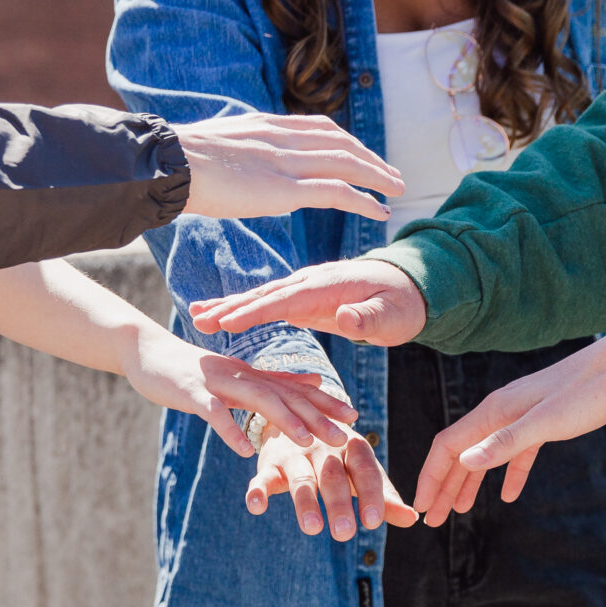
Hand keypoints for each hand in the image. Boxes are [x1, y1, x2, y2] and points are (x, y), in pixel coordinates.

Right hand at [120, 330, 358, 455]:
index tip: (354, 417)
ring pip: (257, 401)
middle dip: (316, 418)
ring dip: (284, 422)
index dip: (325, 402)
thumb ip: (274, 380)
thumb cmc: (192, 370)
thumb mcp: (239, 374)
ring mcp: (217, 383)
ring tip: (307, 443)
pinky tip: (246, 451)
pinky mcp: (192, 393)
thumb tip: (314, 379)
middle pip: (286, 396)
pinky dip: (231, 431)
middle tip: (344, 438)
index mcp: (253, 374)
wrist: (147, 352)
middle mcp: (242, 376)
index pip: (295, 389)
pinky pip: (214, 413)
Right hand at [175, 114, 405, 223]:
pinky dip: (363, 200)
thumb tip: (234, 166)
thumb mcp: (214, 147)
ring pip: (347, 163)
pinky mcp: (284, 189)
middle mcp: (281, 137)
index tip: (362, 153)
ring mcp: (285, 162)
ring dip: (377, 176)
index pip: (318, 127)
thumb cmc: (177, 162)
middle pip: (341, 142)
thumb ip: (236, 153)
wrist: (167, 163)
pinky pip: (336, 192)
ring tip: (396, 190)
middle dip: (371, 158)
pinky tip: (379, 211)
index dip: (346, 141)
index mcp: (265, 125)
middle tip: (392, 174)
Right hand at [190, 258, 428, 346]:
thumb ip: (368, 317)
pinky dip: (243, 310)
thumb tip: (344, 317)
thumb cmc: (402, 304)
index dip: (255, 312)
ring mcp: (304, 290)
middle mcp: (310, 284)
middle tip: (197, 319)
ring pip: (260, 298)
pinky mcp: (303, 299)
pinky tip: (221, 317)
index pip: (285, 300)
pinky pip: (268, 305)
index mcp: (327, 287)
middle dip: (229, 307)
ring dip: (228, 308)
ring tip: (196, 316)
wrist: (409, 287)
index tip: (227, 322)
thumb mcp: (392, 315)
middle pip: (264, 296)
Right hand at [245, 424, 419, 541]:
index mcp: (353, 448)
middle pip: (333, 477)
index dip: (370, 496)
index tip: (373, 522)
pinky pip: (263, 478)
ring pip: (301, 479)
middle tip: (344, 532)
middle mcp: (325, 448)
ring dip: (305, 503)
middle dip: (338, 504)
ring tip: (312, 528)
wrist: (298, 421)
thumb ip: (383, 496)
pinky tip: (256, 507)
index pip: (365, 472)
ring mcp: (296, 455)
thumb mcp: (363, 473)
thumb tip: (413, 519)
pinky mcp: (270, 463)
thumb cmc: (339, 459)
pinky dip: (257, 490)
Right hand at [411, 336, 605, 525]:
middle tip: (431, 520)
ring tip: (457, 511)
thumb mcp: (544, 422)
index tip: (421, 505)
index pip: (448, 447)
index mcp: (494, 411)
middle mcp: (500, 414)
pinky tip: (507, 496)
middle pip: (462, 454)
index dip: (431, 477)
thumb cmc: (584, 393)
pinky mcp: (542, 425)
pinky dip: (508, 475)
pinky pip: (516, 454)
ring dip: (469, 484)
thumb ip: (504, 442)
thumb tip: (465, 461)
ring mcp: (520, 419)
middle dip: (444, 487)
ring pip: (485, 455)